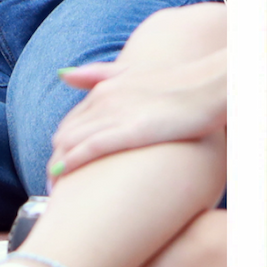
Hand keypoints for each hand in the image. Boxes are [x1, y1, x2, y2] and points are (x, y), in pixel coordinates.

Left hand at [44, 4, 228, 179]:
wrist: (214, 86)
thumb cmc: (183, 85)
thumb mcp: (135, 74)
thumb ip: (97, 74)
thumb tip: (61, 74)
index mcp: (106, 88)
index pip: (70, 122)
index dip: (61, 147)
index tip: (59, 167)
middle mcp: (104, 99)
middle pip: (64, 135)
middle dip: (55, 161)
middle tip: (53, 189)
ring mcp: (116, 113)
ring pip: (70, 143)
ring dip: (57, 168)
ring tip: (53, 193)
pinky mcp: (129, 130)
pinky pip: (88, 148)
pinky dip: (70, 163)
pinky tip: (59, 177)